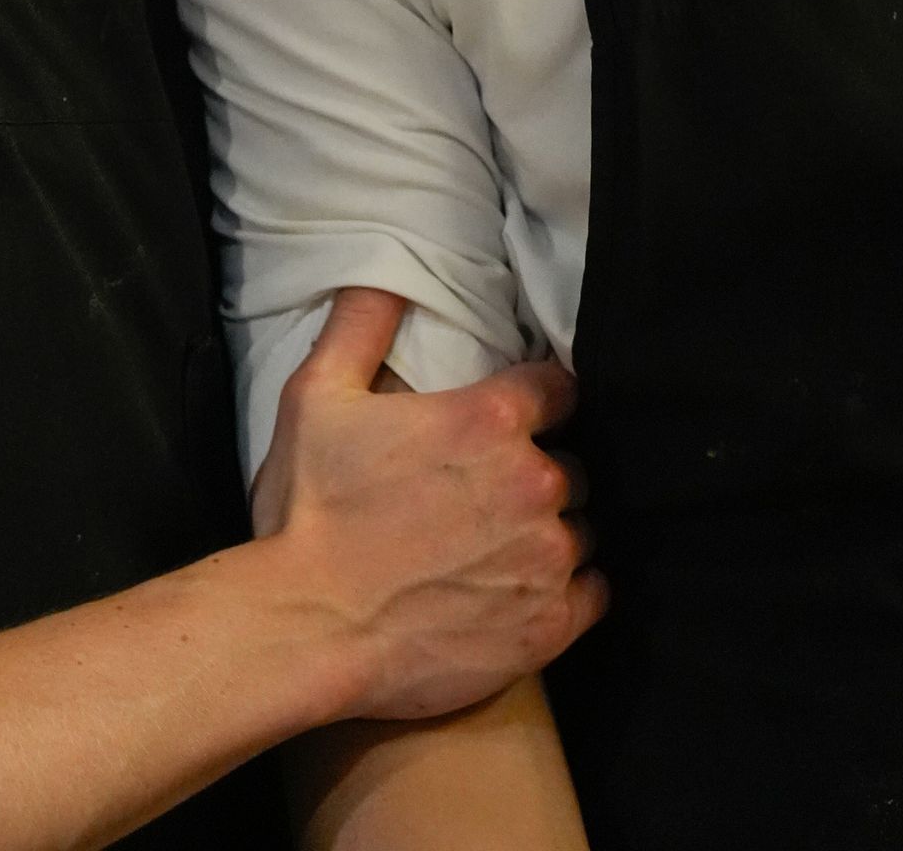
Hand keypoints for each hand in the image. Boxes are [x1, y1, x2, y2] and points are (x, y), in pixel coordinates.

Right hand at [252, 287, 605, 725]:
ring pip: (582, 529)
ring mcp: (548, 559)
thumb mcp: (318, 395)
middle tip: (488, 494)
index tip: (512, 419)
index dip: (537, 400)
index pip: (558, 388)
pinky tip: (524, 590)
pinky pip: (595, 593)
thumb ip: (362, 323)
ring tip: (502, 548)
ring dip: (551, 532)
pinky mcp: (551, 626)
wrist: (307, 628)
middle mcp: (535, 483)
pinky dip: (569, 590)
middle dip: (537, 471)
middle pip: (572, 463)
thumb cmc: (311, 511)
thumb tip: (387, 274)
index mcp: (491, 419)